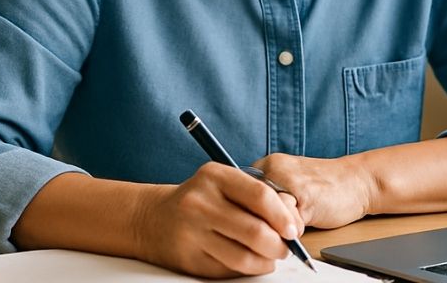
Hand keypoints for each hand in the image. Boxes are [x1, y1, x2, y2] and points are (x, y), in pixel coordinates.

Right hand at [132, 162, 304, 277]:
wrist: (153, 218)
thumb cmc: (199, 199)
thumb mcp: (223, 184)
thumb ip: (256, 196)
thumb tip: (292, 222)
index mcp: (214, 176)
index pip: (260, 196)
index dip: (283, 216)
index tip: (293, 229)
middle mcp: (200, 203)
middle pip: (255, 231)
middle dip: (279, 245)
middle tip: (285, 247)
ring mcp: (191, 232)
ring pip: (244, 257)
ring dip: (266, 261)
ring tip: (270, 257)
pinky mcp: (189, 259)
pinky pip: (229, 270)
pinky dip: (246, 269)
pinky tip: (248, 260)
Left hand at [252, 152, 375, 228]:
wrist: (356, 180)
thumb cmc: (322, 187)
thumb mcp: (286, 186)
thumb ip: (265, 199)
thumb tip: (242, 224)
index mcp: (265, 165)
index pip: (237, 197)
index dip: (246, 216)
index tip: (258, 223)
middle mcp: (272, 168)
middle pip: (248, 208)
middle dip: (260, 224)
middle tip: (278, 226)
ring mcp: (288, 180)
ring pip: (266, 216)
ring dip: (278, 229)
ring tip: (294, 223)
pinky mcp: (305, 196)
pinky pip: (288, 222)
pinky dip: (295, 230)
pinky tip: (306, 222)